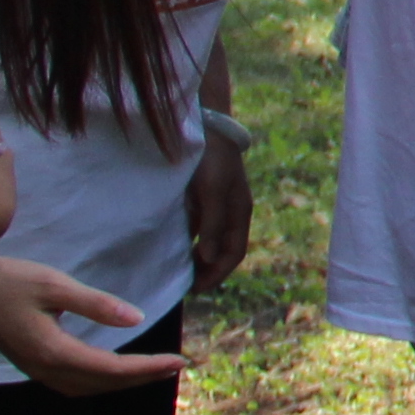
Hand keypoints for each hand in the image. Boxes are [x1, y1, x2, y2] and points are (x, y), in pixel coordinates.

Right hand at [0, 243, 190, 397]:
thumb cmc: (9, 279)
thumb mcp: (55, 284)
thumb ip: (96, 304)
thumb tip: (136, 319)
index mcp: (52, 351)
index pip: (111, 367)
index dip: (147, 367)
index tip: (179, 361)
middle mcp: (44, 368)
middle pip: (103, 382)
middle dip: (141, 377)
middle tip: (176, 366)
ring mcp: (36, 369)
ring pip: (87, 387)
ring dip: (121, 382)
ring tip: (152, 370)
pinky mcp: (31, 364)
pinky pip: (73, 383)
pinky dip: (99, 380)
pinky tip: (113, 371)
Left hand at [187, 136, 251, 292]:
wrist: (206, 124)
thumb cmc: (211, 158)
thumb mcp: (212, 191)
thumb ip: (211, 224)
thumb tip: (208, 258)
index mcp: (239, 212)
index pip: (234, 253)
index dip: (218, 274)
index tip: (195, 290)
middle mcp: (231, 211)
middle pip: (224, 250)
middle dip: (209, 270)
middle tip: (186, 286)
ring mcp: (218, 204)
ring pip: (212, 239)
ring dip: (200, 257)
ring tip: (180, 270)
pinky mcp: (204, 196)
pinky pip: (200, 226)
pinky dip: (191, 240)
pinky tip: (176, 245)